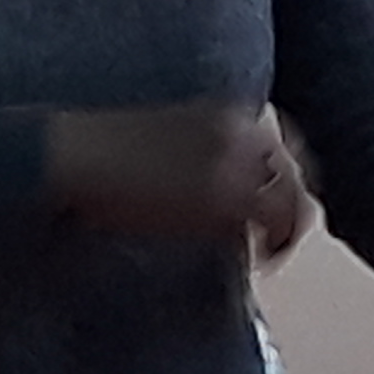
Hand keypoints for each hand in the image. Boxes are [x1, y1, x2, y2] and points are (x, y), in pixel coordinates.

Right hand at [47, 102, 314, 264]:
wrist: (78, 155)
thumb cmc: (105, 151)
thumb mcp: (168, 135)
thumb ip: (207, 150)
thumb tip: (224, 189)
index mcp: (226, 113)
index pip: (283, 143)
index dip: (287, 177)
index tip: (280, 201)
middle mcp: (241, 132)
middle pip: (295, 171)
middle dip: (295, 205)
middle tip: (283, 236)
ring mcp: (235, 164)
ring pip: (289, 199)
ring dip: (287, 228)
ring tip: (271, 253)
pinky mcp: (224, 197)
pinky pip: (268, 222)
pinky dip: (271, 244)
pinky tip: (258, 261)